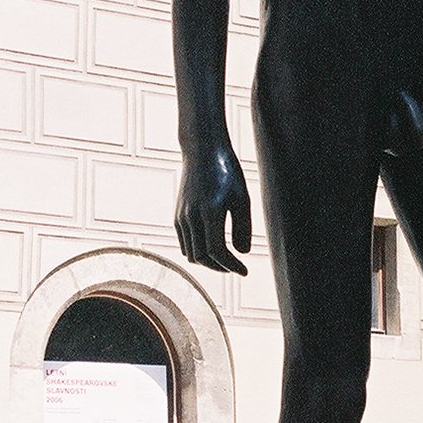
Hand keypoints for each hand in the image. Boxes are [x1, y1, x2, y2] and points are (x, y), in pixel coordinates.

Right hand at [175, 143, 251, 273]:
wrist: (202, 151)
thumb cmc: (227, 172)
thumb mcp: (242, 197)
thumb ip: (243, 227)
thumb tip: (242, 253)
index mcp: (210, 211)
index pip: (217, 251)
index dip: (231, 265)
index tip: (244, 271)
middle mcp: (192, 216)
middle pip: (203, 257)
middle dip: (221, 267)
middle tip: (236, 268)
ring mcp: (181, 217)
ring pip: (191, 254)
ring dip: (208, 262)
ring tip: (226, 261)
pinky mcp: (177, 216)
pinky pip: (185, 244)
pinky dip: (197, 252)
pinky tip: (212, 250)